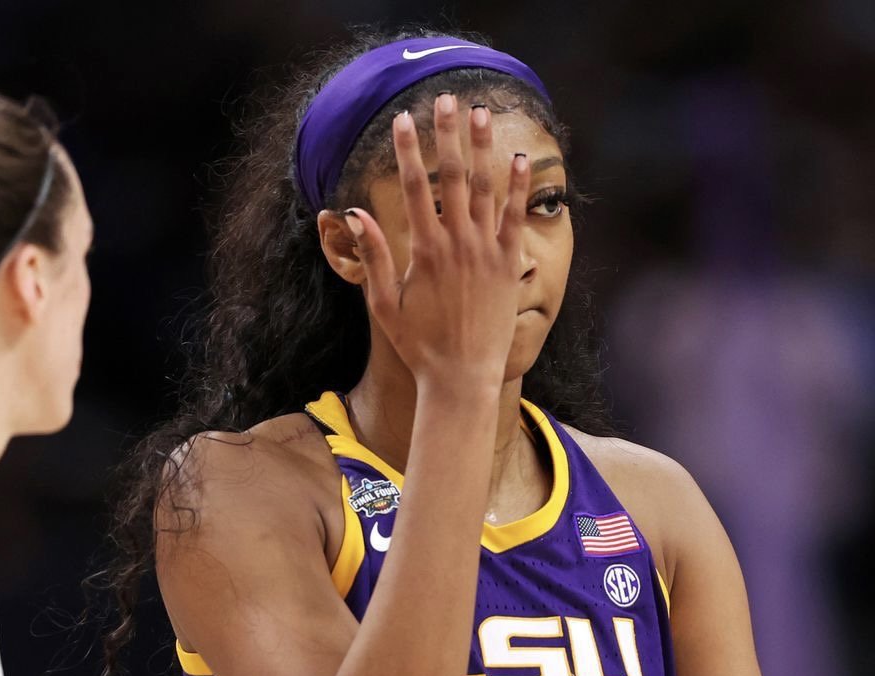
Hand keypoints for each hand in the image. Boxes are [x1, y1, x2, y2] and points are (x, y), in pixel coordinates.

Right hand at [342, 94, 531, 394]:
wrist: (461, 377)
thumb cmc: (419, 345)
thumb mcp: (383, 304)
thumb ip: (372, 256)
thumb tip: (354, 213)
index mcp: (424, 251)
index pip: (412, 188)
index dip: (406, 150)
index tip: (402, 119)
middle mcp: (457, 244)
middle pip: (451, 176)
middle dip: (445, 134)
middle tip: (443, 99)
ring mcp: (486, 253)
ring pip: (484, 188)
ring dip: (481, 147)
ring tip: (480, 112)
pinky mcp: (509, 265)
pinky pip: (514, 218)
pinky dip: (518, 188)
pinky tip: (520, 159)